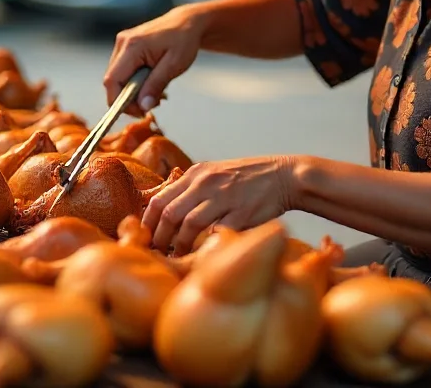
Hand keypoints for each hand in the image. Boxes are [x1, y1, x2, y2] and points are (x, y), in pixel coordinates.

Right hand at [104, 5, 206, 116]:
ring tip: (155, 93)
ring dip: (132, 91)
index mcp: (132, 46)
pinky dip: (134, 82)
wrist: (187, 22)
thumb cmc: (184, 41)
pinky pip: (122, 71)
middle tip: (151, 104)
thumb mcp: (174, 65)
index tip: (138, 112)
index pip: (112, 81)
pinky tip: (150, 82)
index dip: (119, 101)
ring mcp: (121, 44)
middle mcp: (122, 43)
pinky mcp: (125, 46)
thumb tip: (143, 106)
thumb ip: (156, 85)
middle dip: (129, 98)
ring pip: (117, 78)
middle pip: (112, 81)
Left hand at [142, 155, 297, 254]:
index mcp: (196, 174)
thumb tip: (164, 208)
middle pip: (170, 213)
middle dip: (159, 237)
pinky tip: (202, 254)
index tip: (146, 237)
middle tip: (157, 252)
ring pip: (189, 224)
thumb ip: (191, 188)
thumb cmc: (247, 179)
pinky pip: (217, 232)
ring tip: (177, 256)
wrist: (284, 176)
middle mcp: (206, 183)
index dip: (148, 222)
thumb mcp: (214, 173)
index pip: (159, 199)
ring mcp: (224, 197)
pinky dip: (206, 245)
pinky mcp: (242, 213)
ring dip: (179, 245)